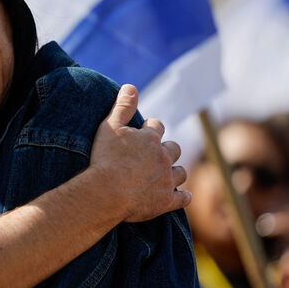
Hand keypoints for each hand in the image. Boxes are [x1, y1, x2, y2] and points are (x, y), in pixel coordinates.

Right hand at [86, 84, 189, 222]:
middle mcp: (164, 157)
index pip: (157, 126)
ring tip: (167, 174)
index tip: (143, 132)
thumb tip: (131, 86)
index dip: (150, 128)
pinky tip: (182, 196)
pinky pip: (183, 198)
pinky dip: (183, 196)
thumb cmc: (105, 158)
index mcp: (151, 138)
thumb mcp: (110, 126)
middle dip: (167, 150)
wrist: (106, 192)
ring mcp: (167, 180)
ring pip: (180, 172)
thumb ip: (123, 106)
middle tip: (155, 154)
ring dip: (175, 171)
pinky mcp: (166, 201)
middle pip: (174, 149)